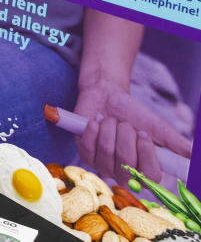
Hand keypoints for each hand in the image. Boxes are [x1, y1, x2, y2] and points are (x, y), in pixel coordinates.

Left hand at [73, 77, 192, 185]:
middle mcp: (123, 172)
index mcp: (144, 170)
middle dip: (126, 134)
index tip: (144, 134)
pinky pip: (88, 145)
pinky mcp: (84, 153)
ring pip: (106, 150)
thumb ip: (177, 144)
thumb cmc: (134, 114)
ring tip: (111, 120)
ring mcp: (102, 165)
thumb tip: (195, 156)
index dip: (146, 154)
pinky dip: (94, 127)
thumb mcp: (158, 128)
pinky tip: (96, 121)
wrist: (107, 95)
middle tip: (125, 124)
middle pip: (125, 161)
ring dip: (110, 128)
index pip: (150, 177)